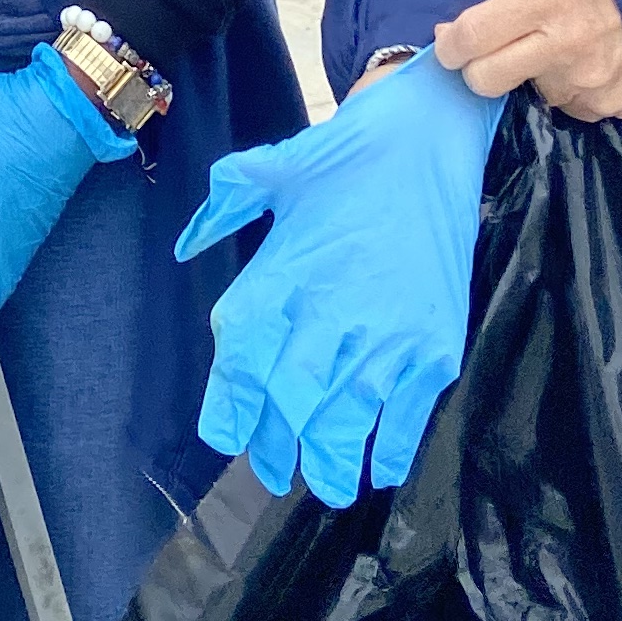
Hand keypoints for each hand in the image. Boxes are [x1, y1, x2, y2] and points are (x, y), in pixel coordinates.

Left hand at [175, 51, 500, 506]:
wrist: (433, 139)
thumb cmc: (349, 156)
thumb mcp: (275, 169)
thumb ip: (225, 206)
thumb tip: (187, 246)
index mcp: (285, 275)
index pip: (243, 362)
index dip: (231, 409)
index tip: (227, 436)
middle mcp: (332, 313)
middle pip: (291, 405)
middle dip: (277, 448)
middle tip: (273, 469)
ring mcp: (388, 334)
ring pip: (347, 423)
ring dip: (330, 463)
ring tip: (322, 481)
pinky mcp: (434, 344)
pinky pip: (408, 416)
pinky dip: (393, 449)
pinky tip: (379, 466)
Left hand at [435, 0, 621, 116]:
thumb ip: (496, 10)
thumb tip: (448, 37)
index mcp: (543, 2)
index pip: (472, 35)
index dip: (451, 47)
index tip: (452, 48)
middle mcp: (563, 45)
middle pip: (486, 80)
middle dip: (479, 72)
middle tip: (493, 59)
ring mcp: (586, 82)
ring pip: (529, 99)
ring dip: (534, 83)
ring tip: (559, 57)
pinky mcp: (607, 107)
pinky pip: (568, 111)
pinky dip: (570, 96)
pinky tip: (584, 73)